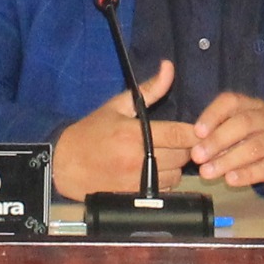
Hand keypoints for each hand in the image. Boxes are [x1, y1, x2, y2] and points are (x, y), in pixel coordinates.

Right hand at [51, 60, 197, 199]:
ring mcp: (136, 181)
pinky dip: (165, 182)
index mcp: (135, 134)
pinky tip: (154, 172)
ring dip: (176, 166)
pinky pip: (164, 191)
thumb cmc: (91, 132)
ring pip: (176, 176)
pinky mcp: (134, 197)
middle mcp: (138, 159)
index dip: (195, 134)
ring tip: (163, 157)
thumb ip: (148, 89)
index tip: (200, 130)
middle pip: (182, 157)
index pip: (179, 135)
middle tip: (177, 142)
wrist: (63, 165)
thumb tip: (168, 67)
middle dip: (186, 148)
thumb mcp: (117, 106)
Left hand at [186, 91, 263, 191]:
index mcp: (255, 107)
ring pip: (254, 147)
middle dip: (217, 140)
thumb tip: (195, 147)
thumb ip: (222, 136)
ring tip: (207, 173)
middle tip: (197, 156)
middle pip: (243, 123)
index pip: (232, 101)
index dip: (213, 114)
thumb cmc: (262, 146)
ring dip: (227, 160)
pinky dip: (246, 175)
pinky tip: (230, 180)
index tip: (196, 132)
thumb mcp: (243, 135)